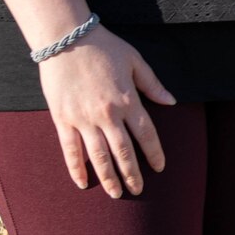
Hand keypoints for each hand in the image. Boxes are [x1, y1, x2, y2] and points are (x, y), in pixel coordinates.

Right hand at [37, 26, 174, 197]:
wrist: (67, 39)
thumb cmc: (105, 48)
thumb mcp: (136, 61)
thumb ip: (153, 84)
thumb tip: (171, 102)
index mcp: (128, 100)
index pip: (146, 134)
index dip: (154, 153)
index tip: (160, 168)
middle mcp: (107, 114)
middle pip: (123, 151)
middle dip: (132, 174)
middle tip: (138, 191)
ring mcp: (83, 119)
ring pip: (98, 156)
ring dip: (108, 177)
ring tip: (115, 194)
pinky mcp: (62, 120)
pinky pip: (71, 150)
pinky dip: (77, 168)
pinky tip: (83, 183)